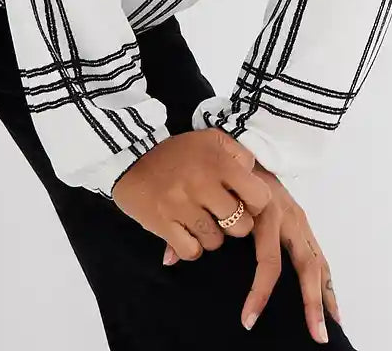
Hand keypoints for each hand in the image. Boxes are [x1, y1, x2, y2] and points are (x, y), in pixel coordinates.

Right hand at [111, 127, 271, 261]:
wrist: (131, 157)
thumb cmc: (178, 152)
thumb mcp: (211, 140)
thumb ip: (237, 154)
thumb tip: (252, 176)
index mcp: (219, 162)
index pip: (259, 197)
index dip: (254, 204)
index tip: (242, 201)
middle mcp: (203, 183)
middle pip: (241, 226)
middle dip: (234, 224)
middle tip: (219, 213)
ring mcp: (182, 205)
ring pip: (216, 242)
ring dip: (210, 235)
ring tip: (199, 220)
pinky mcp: (163, 223)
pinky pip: (191, 251)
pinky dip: (191, 247)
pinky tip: (186, 232)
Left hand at [163, 162, 341, 342]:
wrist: (245, 146)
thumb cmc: (224, 174)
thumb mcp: (208, 194)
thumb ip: (191, 228)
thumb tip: (168, 261)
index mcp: (265, 211)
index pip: (268, 261)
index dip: (259, 292)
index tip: (247, 321)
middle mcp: (288, 216)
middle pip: (304, 264)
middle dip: (310, 302)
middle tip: (314, 336)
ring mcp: (299, 220)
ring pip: (318, 262)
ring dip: (324, 298)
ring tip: (325, 332)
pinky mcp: (304, 224)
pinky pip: (320, 256)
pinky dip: (328, 284)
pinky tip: (333, 309)